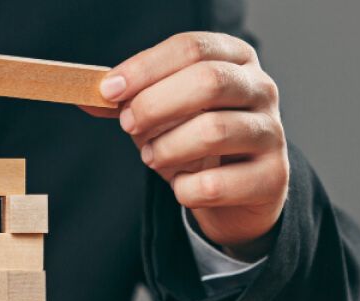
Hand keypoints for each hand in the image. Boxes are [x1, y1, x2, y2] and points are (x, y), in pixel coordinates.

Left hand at [86, 32, 288, 260]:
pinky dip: (185, 189)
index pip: (191, 47)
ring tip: (152, 157)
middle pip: (208, 81)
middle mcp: (261, 88)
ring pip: (213, 131)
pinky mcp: (272, 178)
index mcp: (235, 58)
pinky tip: (182, 187)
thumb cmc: (196, 143)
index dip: (145, 67)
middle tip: (128, 126)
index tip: (109, 91)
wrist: (238, 194)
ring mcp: (272, 132)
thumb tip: (86, 97)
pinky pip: (215, 184)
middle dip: (155, 105)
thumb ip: (128, 101)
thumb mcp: (162, 114)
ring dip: (167, 149)